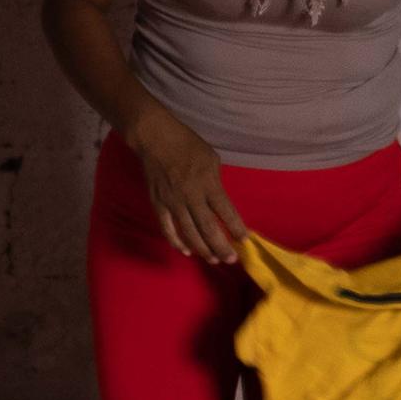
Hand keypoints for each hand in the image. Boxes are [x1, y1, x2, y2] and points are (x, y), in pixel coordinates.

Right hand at [131, 115, 245, 263]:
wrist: (156, 139)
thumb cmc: (188, 145)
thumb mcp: (211, 159)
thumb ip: (216, 183)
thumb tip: (219, 203)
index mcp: (208, 183)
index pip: (226, 212)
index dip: (236, 228)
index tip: (244, 240)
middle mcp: (192, 197)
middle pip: (208, 229)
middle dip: (221, 247)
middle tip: (231, 260)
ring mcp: (173, 203)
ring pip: (189, 233)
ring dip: (203, 250)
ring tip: (214, 260)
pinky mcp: (158, 205)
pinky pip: (168, 229)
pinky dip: (177, 242)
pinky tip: (186, 251)